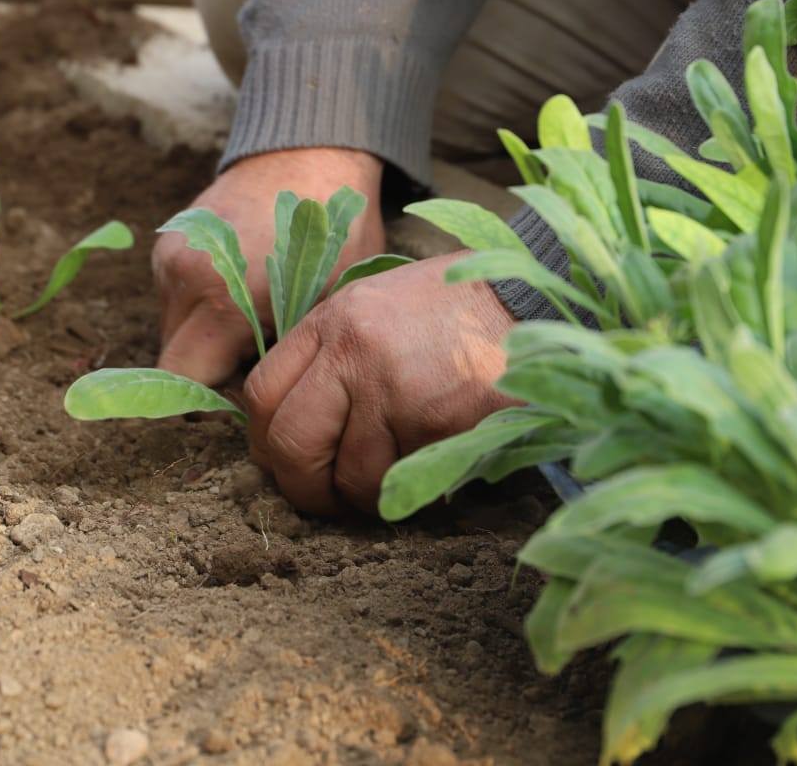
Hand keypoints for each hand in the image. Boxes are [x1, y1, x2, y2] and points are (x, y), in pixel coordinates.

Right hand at [154, 147, 385, 385]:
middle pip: (174, 360)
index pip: (183, 381)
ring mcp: (168, 256)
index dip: (214, 399)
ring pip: (173, 330)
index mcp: (222, 299)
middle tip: (260, 359)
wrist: (311, 153)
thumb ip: (289, 356)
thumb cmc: (335, 228)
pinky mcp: (168, 241)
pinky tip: (244, 291)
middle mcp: (182, 278)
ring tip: (257, 319)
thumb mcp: (326, 302)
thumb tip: (271, 401)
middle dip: (211, 372)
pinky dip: (203, 308)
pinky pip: (175, 297)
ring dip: (206, 339)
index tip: (252, 393)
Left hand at [242, 252, 516, 515]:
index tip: (286, 460)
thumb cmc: (457, 310)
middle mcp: (353, 352)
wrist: (535, 302)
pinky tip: (431, 464)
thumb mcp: (379, 307)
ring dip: (367, 495)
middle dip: (303, 486)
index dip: (267, 442)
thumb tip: (294, 419)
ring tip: (393, 477)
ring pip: (351, 476)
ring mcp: (393, 388)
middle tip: (327, 495)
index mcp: (333, 320)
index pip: (261, 394)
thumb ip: (332, 355)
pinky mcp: (436, 421)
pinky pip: (403, 481)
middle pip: (290, 444)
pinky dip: (412, 488)